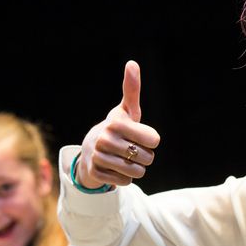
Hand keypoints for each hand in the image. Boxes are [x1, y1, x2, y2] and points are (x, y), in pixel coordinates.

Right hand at [77, 60, 159, 187]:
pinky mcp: (96, 173)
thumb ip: (132, 90)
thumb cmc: (117, 129)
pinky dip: (125, 178)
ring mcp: (99, 157)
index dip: (152, 141)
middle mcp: (105, 139)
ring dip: (136, 169)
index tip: (141, 136)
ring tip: (125, 159)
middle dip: (144, 156)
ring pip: (137, 172)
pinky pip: (125, 182)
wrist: (91, 150)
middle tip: (131, 149)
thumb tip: (132, 63)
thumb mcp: (126, 111)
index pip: (154, 140)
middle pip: (147, 158)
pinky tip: (116, 169)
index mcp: (116, 123)